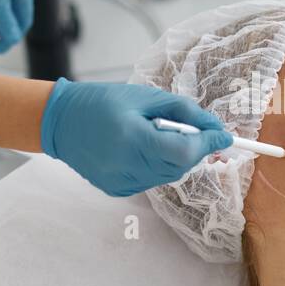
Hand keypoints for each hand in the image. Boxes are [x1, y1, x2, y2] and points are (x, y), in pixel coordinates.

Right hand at [40, 79, 232, 196]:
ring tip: (158, 135)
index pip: (184, 152)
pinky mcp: (116, 189)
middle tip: (194, 131)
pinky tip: (142, 148)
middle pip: (180, 166)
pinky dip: (158, 166)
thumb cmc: (102, 101)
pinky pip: (151, 180)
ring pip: (168, 176)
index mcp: (132, 139)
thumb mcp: (145, 96)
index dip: (209, 145)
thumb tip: (214, 127)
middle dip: (194, 149)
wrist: (59, 121)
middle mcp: (125, 166)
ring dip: (176, 157)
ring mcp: (120, 182)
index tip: (224, 137)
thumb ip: (183, 110)